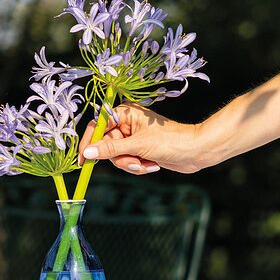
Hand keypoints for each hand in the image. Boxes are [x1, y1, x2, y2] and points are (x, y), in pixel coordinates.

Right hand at [78, 103, 203, 174]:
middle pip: (106, 145)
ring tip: (146, 164)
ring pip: (116, 156)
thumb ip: (110, 149)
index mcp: (124, 112)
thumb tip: (87, 153)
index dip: (89, 143)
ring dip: (131, 164)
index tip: (83, 160)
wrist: (197, 151)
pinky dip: (138, 166)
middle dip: (121, 158)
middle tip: (135, 163)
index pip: (96, 126)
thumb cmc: (171, 140)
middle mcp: (126, 123)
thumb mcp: (138, 145)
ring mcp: (132, 137)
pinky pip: (127, 161)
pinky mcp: (139, 149)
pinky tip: (152, 165)